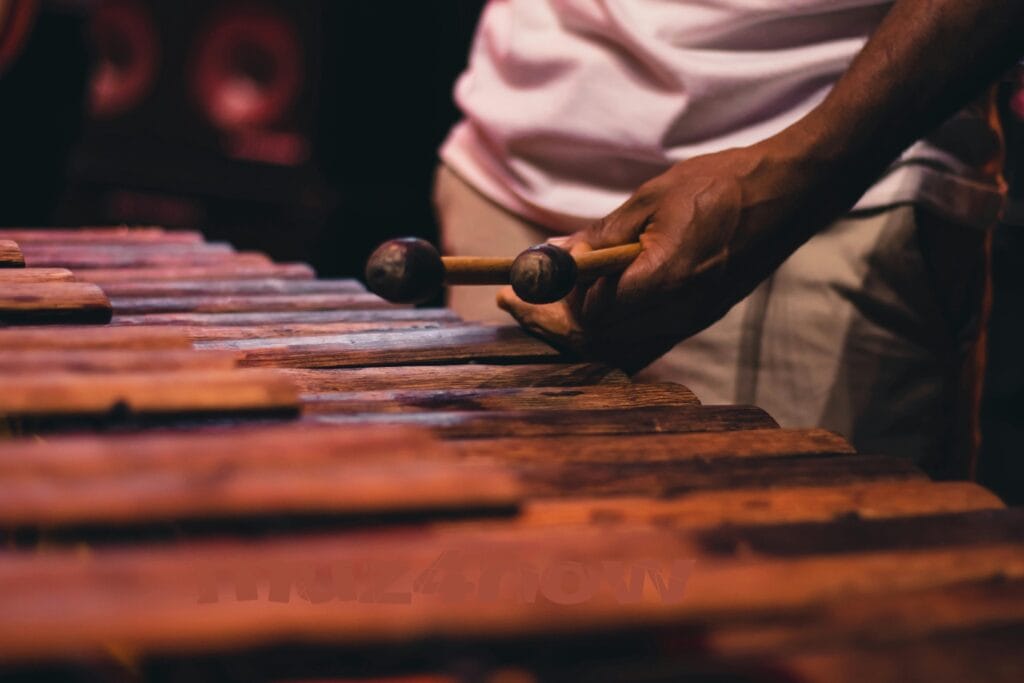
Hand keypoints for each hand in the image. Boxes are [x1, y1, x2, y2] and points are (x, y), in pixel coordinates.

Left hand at [498, 135, 837, 372]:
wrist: (790, 193)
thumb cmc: (722, 184)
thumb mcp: (649, 200)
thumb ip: (599, 237)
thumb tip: (552, 257)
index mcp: (666, 281)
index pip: (594, 313)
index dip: (565, 297)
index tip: (545, 276)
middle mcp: (681, 312)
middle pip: (603, 339)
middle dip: (561, 319)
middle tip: (521, 300)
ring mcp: (693, 320)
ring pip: (621, 346)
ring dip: (584, 327)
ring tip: (555, 302)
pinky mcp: (702, 318)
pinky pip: (647, 342)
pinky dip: (615, 333)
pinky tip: (595, 315)